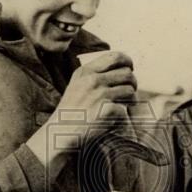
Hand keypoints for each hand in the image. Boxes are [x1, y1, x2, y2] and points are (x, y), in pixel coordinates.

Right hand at [26, 51, 135, 167]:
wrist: (59, 134)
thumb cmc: (71, 113)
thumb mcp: (77, 86)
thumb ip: (95, 75)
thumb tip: (124, 70)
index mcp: (86, 71)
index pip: (116, 57)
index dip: (128, 63)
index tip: (130, 71)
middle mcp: (93, 80)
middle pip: (128, 74)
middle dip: (132, 84)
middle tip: (127, 94)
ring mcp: (99, 94)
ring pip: (130, 91)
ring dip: (129, 102)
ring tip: (120, 109)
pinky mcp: (106, 110)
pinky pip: (125, 110)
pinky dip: (121, 118)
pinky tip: (112, 121)